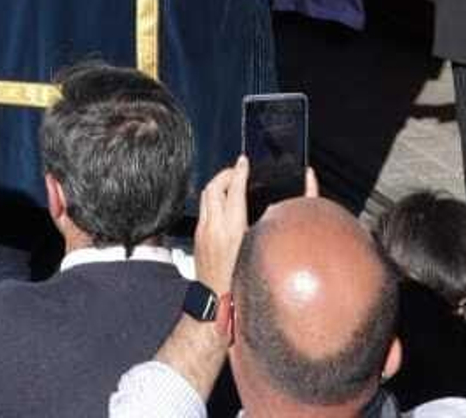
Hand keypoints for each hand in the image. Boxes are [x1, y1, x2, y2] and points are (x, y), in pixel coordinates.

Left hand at [193, 159, 250, 292]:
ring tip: (230, 184)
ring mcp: (203, 231)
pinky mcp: (197, 237)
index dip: (240, 172)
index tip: (244, 161)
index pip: (234, 190)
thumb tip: (267, 212)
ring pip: (206, 195)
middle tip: (237, 171)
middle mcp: (214, 227)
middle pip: (214, 186)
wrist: (214, 304)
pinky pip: (203, 208)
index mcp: (232, 230)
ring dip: (217, 185)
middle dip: (226, 174)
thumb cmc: (239, 286)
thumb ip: (261, 231)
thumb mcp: (257, 255)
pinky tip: (222, 206)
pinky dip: (213, 200)